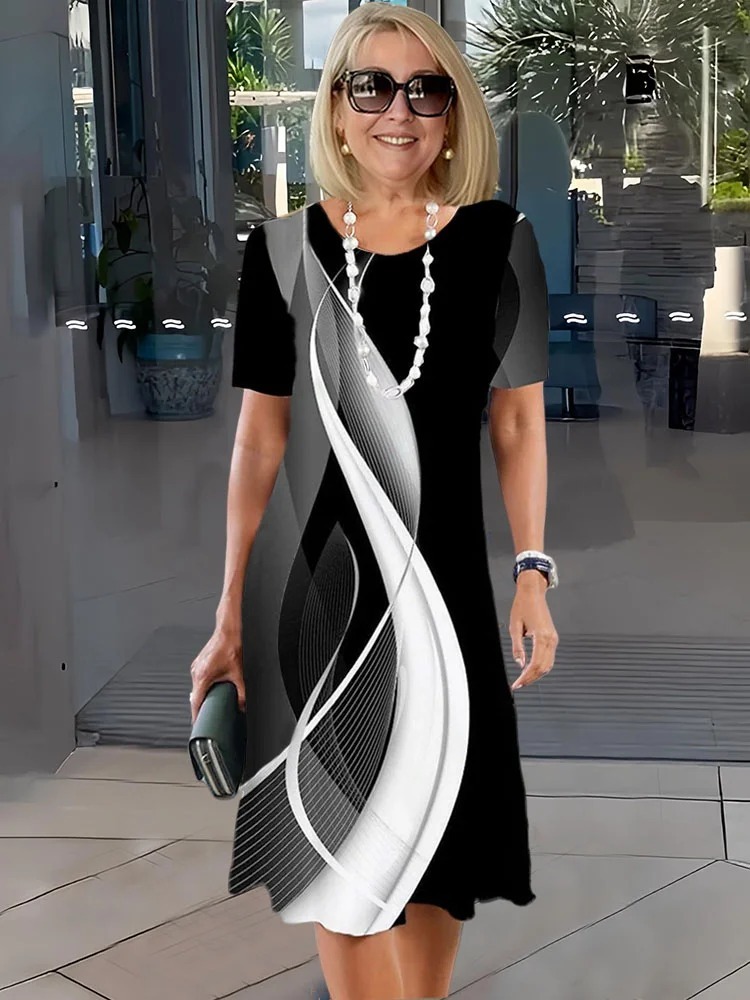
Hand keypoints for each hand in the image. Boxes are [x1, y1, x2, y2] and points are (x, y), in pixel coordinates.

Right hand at [189, 626, 245, 722]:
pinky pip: (198, 678)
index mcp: (203, 676)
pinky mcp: (198, 663)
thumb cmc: (231, 648)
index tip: (198, 724)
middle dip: (201, 705)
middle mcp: (196, 672)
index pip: (195, 702)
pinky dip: (203, 685)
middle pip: (195, 695)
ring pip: (196, 687)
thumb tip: (242, 706)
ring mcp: (196, 666)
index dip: (196, 715)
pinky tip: (212, 686)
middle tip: (207, 714)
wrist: (228, 632)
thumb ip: (241, 693)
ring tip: (211, 699)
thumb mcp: (238, 674)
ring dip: (203, 694)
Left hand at [508, 572, 557, 691]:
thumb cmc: (522, 606)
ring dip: (537, 674)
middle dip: (531, 679)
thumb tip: (520, 664)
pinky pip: (549, 657)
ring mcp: (554, 639)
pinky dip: (541, 666)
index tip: (517, 684)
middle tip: (518, 685)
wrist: (532, 593)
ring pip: (548, 664)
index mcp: (542, 636)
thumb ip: (517, 648)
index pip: (535, 664)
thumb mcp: (514, 627)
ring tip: (523, 680)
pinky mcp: (552, 638)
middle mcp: (551, 639)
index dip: (526, 677)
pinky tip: (530, 670)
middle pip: (544, 667)